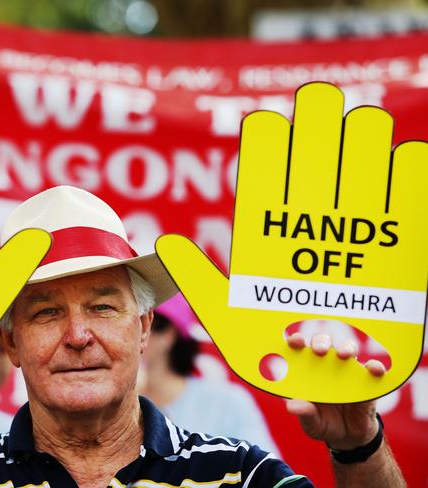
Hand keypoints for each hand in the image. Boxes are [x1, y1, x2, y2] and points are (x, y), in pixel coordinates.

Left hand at [156, 82, 426, 402]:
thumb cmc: (269, 354)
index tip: (265, 122)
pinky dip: (408, 188)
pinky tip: (407, 156)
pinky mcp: (391, 266)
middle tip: (320, 99)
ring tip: (364, 118)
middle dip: (321, 134)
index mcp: (271, 240)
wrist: (321, 390)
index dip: (269, 151)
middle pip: (318, 172)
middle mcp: (311, 235)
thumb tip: (162, 243)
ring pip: (360, 185)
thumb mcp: (228, 316)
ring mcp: (352, 245)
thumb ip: (201, 279)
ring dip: (364, 149)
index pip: (270, 185)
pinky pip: (403, 221)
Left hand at [285, 332, 382, 449]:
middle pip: (323, 343)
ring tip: (344, 355)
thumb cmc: (324, 422)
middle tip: (320, 350)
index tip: (295, 341)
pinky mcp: (367, 380)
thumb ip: (304, 413)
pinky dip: (375, 366)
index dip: (296, 341)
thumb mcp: (312, 422)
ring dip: (346, 348)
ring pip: (348, 349)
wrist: (349, 436)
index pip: (299, 349)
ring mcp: (347, 370)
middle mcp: (326, 364)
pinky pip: (373, 368)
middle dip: (321, 342)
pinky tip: (375, 370)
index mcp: (306, 370)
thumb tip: (292, 407)